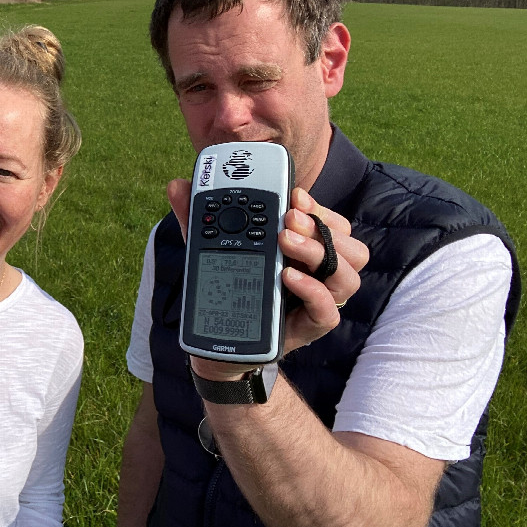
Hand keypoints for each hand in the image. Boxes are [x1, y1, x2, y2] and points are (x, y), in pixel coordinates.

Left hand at [166, 180, 368, 362]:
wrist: (223, 340)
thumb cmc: (229, 288)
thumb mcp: (211, 249)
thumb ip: (197, 218)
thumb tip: (177, 186)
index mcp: (305, 248)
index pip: (330, 222)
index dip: (317, 206)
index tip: (293, 194)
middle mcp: (319, 272)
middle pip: (349, 244)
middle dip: (320, 225)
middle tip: (288, 218)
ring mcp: (319, 300)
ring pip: (348, 275)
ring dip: (320, 252)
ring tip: (285, 241)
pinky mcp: (310, 326)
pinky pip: (328, 310)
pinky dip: (311, 289)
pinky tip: (286, 276)